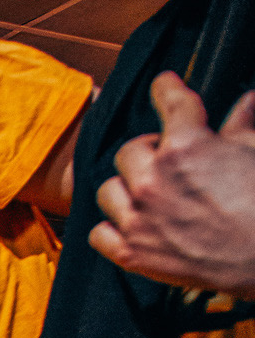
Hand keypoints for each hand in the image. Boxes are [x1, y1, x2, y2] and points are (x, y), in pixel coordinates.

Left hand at [91, 74, 254, 299]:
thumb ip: (242, 127)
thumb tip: (246, 102)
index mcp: (186, 146)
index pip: (169, 101)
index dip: (167, 88)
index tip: (164, 85)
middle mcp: (152, 179)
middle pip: (129, 151)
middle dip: (148, 152)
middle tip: (168, 162)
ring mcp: (137, 218)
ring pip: (108, 190)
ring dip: (125, 189)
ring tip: (148, 195)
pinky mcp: (130, 252)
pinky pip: (98, 233)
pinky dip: (112, 229)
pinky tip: (132, 226)